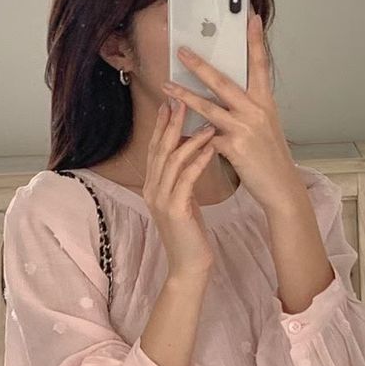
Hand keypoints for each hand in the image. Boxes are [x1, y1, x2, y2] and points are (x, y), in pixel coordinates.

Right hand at [143, 97, 216, 279]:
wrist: (189, 267)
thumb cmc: (191, 235)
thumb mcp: (184, 202)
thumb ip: (182, 181)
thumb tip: (190, 157)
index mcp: (153, 187)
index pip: (156, 149)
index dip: (163, 125)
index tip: (172, 102)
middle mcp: (152, 190)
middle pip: (160, 149)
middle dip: (172, 123)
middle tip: (183, 99)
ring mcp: (160, 200)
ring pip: (172, 160)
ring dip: (190, 138)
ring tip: (206, 121)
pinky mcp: (174, 210)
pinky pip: (186, 178)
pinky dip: (199, 160)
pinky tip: (212, 147)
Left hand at [161, 9, 298, 211]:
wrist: (281, 186)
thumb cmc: (270, 156)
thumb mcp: (265, 125)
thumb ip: (247, 107)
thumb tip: (227, 93)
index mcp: (266, 101)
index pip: (260, 64)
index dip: (255, 40)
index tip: (250, 16)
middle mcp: (257, 110)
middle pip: (224, 81)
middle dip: (200, 64)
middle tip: (182, 51)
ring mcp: (245, 128)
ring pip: (209, 106)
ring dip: (184, 96)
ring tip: (166, 86)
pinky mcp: (234, 147)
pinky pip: (205, 136)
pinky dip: (190, 133)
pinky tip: (175, 129)